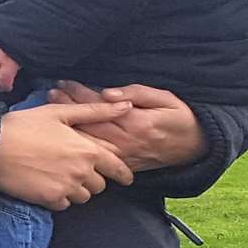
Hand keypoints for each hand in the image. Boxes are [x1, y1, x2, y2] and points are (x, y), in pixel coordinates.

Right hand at [0, 101, 134, 209]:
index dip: (123, 174)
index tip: (125, 178)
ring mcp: (66, 187)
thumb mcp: (59, 112)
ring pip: (83, 197)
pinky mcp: (50, 199)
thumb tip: (126, 105)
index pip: (117, 168)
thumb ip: (94, 111)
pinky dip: (59, 197)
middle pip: (100, 185)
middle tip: (76, 169)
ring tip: (60, 176)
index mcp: (87, 149)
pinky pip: (64, 204)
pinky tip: (47, 184)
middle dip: (92, 178)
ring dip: (77, 189)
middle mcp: (81, 171)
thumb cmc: (24, 125)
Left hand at [47, 81, 206, 170]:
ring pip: (89, 140)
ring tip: (53, 109)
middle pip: (88, 123)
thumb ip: (136, 94)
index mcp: (136, 122)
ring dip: (69, 125)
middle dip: (67, 107)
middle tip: (51, 92)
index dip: (80, 93)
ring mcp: (124, 155)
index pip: (100, 106)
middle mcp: (127, 141)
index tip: (64, 83)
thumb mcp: (165, 98)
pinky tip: (67, 136)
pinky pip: (98, 156)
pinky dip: (81, 145)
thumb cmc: (181, 117)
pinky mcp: (125, 164)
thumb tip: (108, 93)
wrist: (197, 147)